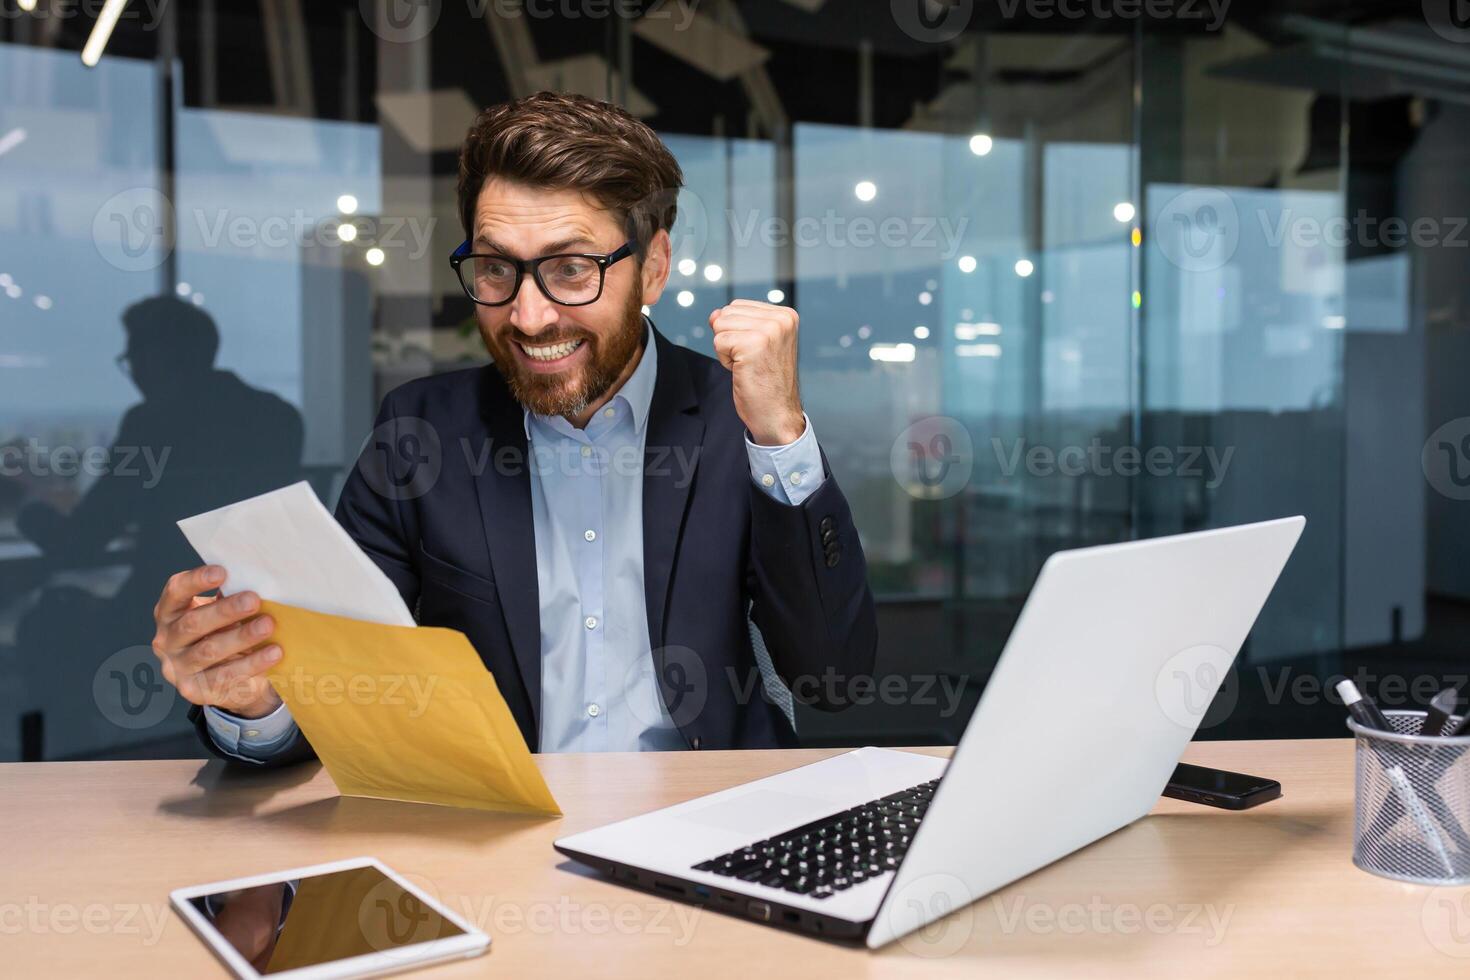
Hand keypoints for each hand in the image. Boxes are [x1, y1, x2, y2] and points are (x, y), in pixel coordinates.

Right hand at [151, 566, 282, 717]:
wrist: (233, 681)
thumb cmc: (226, 634)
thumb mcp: (223, 615)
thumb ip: (228, 597)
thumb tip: (254, 578)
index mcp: (170, 613)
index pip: (175, 592)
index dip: (195, 580)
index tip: (222, 572)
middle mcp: (167, 641)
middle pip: (193, 623)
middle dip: (225, 610)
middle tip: (254, 600)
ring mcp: (178, 668)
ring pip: (208, 651)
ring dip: (241, 637)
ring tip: (268, 625)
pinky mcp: (195, 690)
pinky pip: (226, 676)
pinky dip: (252, 663)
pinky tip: (273, 653)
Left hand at [709, 299, 805, 445]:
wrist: (777, 415)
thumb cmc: (766, 384)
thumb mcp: (754, 344)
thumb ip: (736, 323)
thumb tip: (714, 314)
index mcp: (786, 316)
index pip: (737, 306)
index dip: (737, 332)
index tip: (756, 353)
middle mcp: (781, 319)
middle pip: (726, 313)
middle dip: (730, 339)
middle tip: (751, 362)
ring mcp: (769, 330)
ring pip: (720, 326)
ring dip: (727, 350)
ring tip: (748, 365)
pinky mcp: (753, 344)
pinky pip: (718, 342)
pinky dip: (725, 360)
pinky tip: (743, 371)